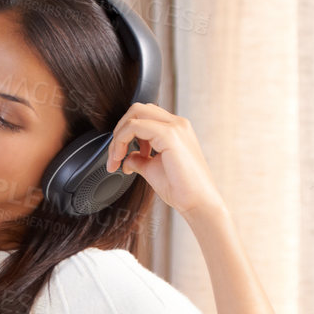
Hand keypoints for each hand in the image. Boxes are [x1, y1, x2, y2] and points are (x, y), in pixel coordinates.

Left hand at [104, 102, 224, 217]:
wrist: (198, 203)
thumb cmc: (182, 189)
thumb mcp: (153, 169)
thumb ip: (139, 159)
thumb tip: (126, 157)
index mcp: (176, 129)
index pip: (143, 116)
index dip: (125, 133)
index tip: (119, 157)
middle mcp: (177, 124)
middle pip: (137, 109)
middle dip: (119, 130)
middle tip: (114, 156)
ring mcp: (175, 127)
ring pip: (135, 113)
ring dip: (118, 136)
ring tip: (116, 159)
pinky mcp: (169, 135)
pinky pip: (135, 126)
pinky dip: (121, 140)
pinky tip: (122, 160)